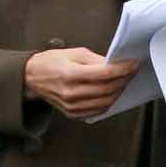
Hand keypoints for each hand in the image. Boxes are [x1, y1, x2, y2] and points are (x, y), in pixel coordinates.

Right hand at [24, 47, 138, 119]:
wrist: (32, 78)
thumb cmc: (51, 62)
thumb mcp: (74, 53)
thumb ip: (96, 60)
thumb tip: (115, 64)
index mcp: (70, 74)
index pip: (104, 74)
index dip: (122, 69)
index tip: (133, 65)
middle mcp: (71, 92)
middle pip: (107, 89)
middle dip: (124, 80)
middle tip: (131, 72)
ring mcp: (72, 106)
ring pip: (105, 102)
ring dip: (118, 92)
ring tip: (124, 82)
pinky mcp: (72, 113)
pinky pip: (97, 110)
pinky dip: (108, 102)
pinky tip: (112, 93)